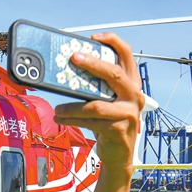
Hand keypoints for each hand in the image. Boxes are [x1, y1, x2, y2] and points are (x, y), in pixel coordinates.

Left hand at [53, 32, 145, 177]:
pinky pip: (90, 121)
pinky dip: (72, 119)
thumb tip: (67, 72)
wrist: (119, 154)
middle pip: (113, 74)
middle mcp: (134, 96)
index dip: (113, 42)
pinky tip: (60, 118)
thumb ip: (96, 88)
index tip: (94, 37)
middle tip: (73, 58)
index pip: (127, 55)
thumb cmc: (109, 123)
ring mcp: (129, 113)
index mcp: (132, 84)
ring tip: (57, 108)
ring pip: (95, 105)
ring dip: (72, 106)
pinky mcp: (119, 129)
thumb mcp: (107, 102)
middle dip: (92, 64)